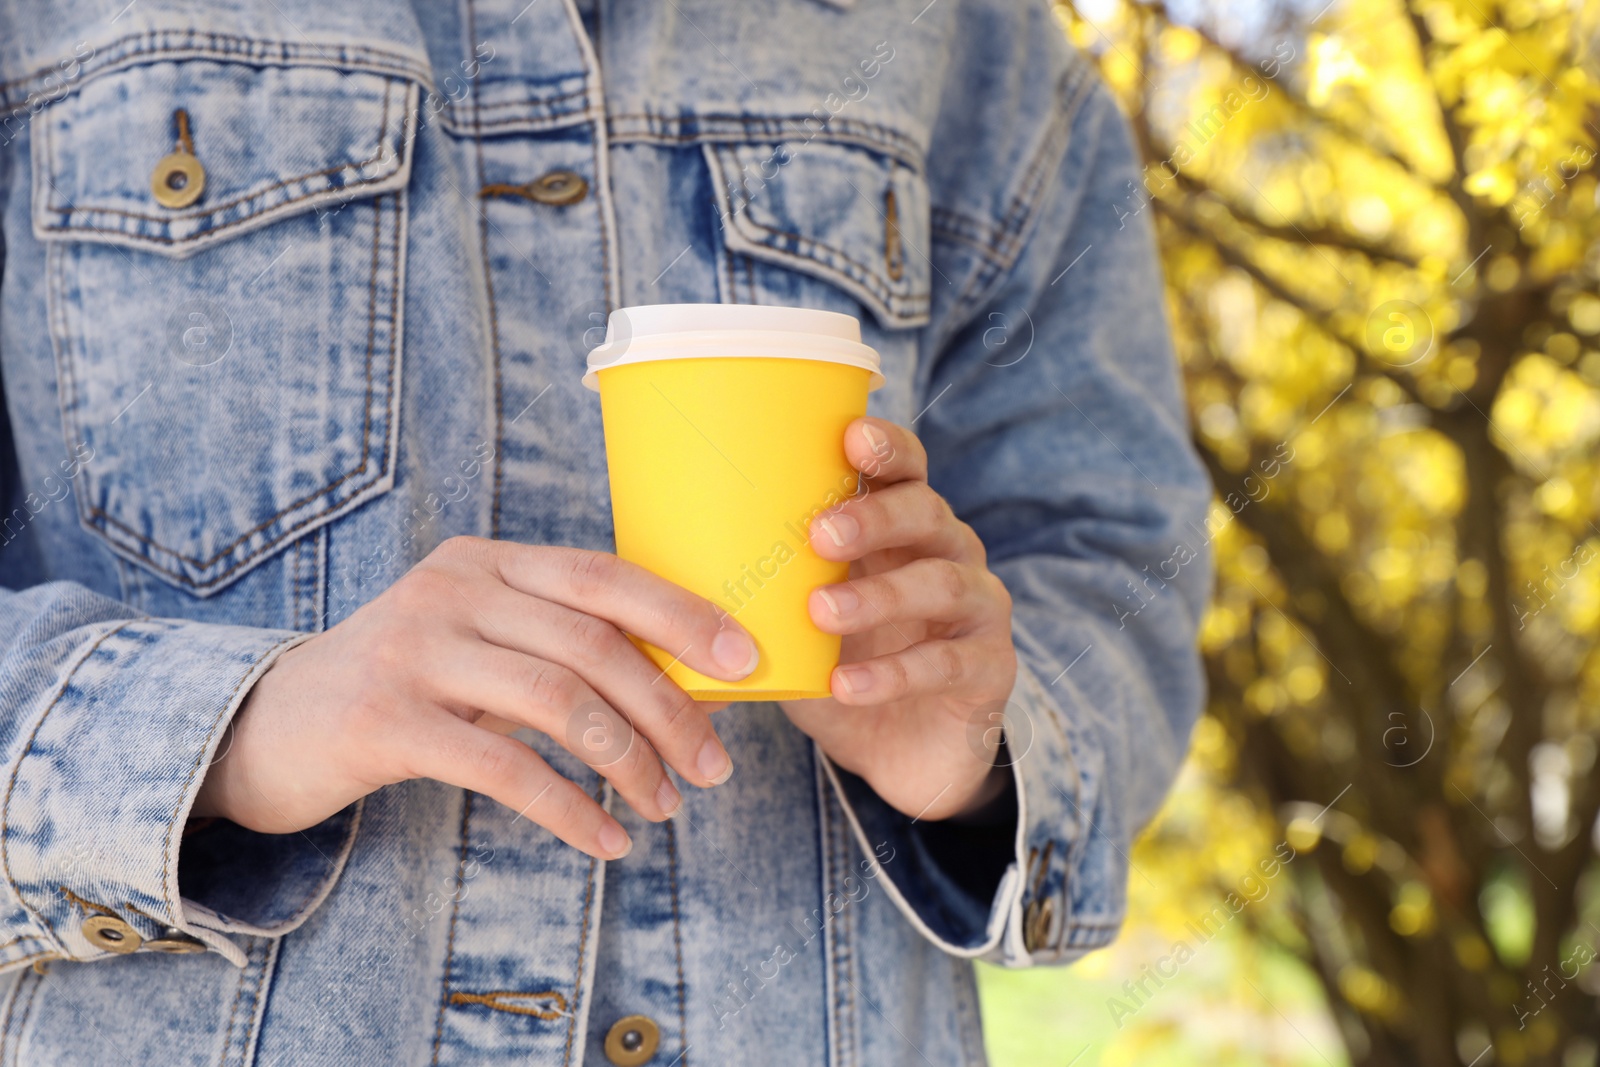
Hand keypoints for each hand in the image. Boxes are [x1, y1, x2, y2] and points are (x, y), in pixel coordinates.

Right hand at [193, 537, 756, 859]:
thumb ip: (555, 639)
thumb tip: (683, 678)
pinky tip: (606, 838)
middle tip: (713, 768)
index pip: (604, 575)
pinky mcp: (385, 719)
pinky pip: (505, 767)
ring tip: (666, 807)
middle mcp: (452, 590)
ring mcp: (414, 649)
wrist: (268, 726)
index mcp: (487, 561)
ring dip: (630, 761)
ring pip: (558, 701)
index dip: (682, 615)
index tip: (746, 661)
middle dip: (671, 709)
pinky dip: (569, 807)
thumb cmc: (406, 687)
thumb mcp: (476, 640)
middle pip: (593, 643)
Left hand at [779, 418, 1017, 822]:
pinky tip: (846, 687)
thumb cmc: (838, 664)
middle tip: (817, 535)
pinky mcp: (990, 668)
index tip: (848, 438)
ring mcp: (977, 609)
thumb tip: (639, 576)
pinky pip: (949, 662)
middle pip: (927, 512)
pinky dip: (896, 673)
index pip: (904, 467)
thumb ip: (743, 591)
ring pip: (943, 583)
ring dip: (879, 594)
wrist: (902, 753)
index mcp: (900, 526)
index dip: (885, 446)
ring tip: (820, 612)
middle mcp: (947, 553)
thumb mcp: (789, 622)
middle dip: (874, 516)